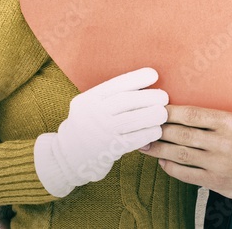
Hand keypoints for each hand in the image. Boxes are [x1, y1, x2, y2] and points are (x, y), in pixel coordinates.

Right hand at [33, 67, 167, 196]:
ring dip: (152, 115)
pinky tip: (156, 131)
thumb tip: (144, 85)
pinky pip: (133, 140)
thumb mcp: (89, 106)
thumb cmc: (88, 126)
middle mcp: (93, 114)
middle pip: (125, 101)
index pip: (115, 84)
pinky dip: (147, 133)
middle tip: (164, 97)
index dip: (137, 78)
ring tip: (163, 113)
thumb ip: (108, 96)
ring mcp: (100, 133)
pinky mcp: (108, 150)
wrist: (67, 156)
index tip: (154, 74)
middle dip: (149, 97)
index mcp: (89, 99)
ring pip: (131, 120)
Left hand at [139, 105, 231, 200]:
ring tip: (144, 145)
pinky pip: (186, 174)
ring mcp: (218, 162)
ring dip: (158, 150)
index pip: (191, 114)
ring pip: (180, 154)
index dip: (169, 112)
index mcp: (228, 122)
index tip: (154, 110)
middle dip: (158, 131)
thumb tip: (178, 114)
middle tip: (142, 127)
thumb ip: (211, 119)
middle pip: (182, 134)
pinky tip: (162, 162)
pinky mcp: (215, 180)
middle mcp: (222, 141)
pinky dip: (171, 168)